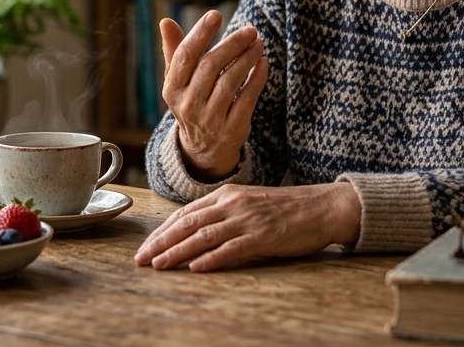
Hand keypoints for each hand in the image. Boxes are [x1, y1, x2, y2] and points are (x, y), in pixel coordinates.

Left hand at [134, 182, 361, 271]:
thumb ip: (224, 215)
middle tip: (141, 259)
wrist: (323, 207)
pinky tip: (196, 268)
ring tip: (159, 265)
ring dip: (177, 252)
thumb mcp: (249, 204)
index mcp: (227, 195)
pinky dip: (211, 258)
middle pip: (188, 224)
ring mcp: (247, 219)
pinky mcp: (264, 236)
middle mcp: (233, 204)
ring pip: (203, 236)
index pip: (185, 214)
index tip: (145, 247)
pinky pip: (232, 248)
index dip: (162, 232)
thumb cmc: (287, 209)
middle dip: (160, 243)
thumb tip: (195, 235)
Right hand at [160, 10, 266, 181]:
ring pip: (230, 81)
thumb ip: (174, 51)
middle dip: (232, 44)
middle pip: (210, 66)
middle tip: (250, 30)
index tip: (215, 15)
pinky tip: (263, 62)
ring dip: (247, 58)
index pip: (185, 56)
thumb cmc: (193, 102)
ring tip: (259, 43)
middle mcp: (188, 106)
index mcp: (172, 90)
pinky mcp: (232, 129)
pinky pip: (247, 98)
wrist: (204, 147)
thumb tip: (166, 21)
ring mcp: (210, 120)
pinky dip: (257, 78)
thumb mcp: (180, 81)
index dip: (200, 33)